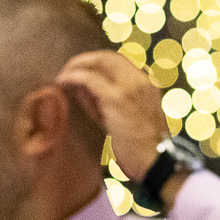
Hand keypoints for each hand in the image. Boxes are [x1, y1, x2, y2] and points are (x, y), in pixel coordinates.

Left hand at [54, 50, 168, 182]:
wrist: (157, 162)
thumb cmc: (143, 149)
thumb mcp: (130, 119)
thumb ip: (109, 101)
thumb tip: (82, 88)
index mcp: (149, 84)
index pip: (120, 61)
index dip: (97, 63)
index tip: (82, 70)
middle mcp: (142, 80)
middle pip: (107, 56)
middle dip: (84, 60)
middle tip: (68, 70)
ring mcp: (131, 87)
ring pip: (98, 61)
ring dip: (76, 66)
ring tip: (63, 76)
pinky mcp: (117, 98)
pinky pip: (89, 78)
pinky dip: (73, 76)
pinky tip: (62, 80)